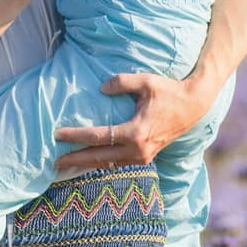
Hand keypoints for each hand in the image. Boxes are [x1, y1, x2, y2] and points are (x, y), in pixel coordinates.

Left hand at [54, 70, 216, 172]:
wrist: (193, 106)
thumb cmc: (168, 91)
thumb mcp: (145, 81)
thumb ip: (121, 83)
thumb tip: (101, 89)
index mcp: (136, 132)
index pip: (97, 137)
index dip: (75, 136)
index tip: (57, 134)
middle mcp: (138, 150)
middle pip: (98, 158)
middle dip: (75, 160)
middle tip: (53, 162)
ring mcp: (143, 157)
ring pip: (108, 164)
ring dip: (87, 164)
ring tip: (67, 165)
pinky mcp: (146, 157)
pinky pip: (118, 163)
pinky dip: (102, 163)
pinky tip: (89, 161)